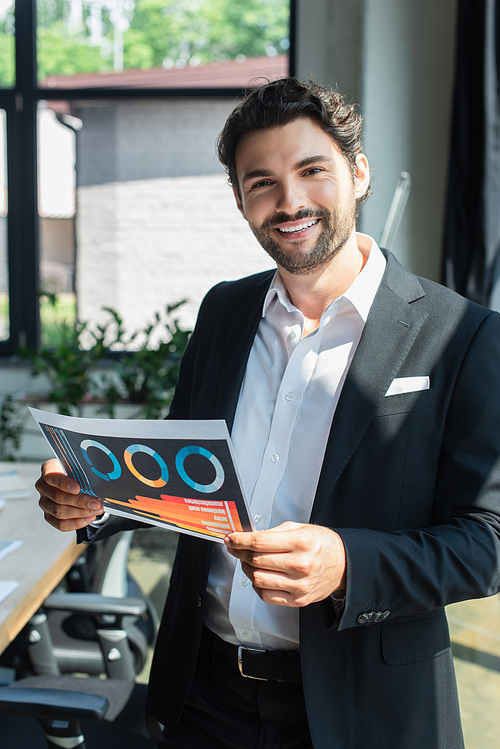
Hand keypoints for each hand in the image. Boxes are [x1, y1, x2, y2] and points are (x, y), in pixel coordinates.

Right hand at [36, 458, 103, 531]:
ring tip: (95, 511)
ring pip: (59, 512)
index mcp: (49, 469)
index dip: (64, 483)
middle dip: (79, 501)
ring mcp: (45, 502)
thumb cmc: (78, 471)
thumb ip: (86, 469)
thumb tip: (100, 477)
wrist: (76, 480)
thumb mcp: (81, 465)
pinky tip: (88, 518)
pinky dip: (76, 523)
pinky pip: (61, 524)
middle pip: (58, 497)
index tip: (77, 488)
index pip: (52, 476)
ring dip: (80, 513)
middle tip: (95, 503)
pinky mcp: (49, 516)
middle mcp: (43, 486)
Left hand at [224, 521, 345, 606]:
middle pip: (256, 561)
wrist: (343, 564)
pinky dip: (257, 585)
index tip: (231, 538)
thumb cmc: (322, 544)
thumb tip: (247, 537)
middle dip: (240, 553)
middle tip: (236, 548)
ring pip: (258, 579)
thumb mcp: (299, 528)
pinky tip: (260, 575)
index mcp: (300, 542)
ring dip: (247, 569)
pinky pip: (266, 596)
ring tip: (249, 562)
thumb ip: (273, 533)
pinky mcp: (298, 600)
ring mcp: (299, 585)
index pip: (259, 542)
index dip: (239, 540)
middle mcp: (300, 565)